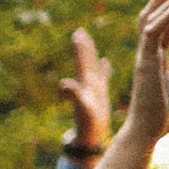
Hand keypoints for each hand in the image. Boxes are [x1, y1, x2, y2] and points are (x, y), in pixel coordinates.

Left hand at [64, 26, 112, 157]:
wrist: (90, 136)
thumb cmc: (87, 124)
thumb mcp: (82, 108)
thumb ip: (73, 95)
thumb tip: (63, 84)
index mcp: (85, 84)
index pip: (82, 62)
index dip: (81, 48)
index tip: (77, 33)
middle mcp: (88, 84)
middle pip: (85, 61)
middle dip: (83, 47)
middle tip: (78, 32)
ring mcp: (93, 89)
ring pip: (92, 67)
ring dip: (90, 54)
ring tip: (86, 40)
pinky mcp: (99, 96)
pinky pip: (102, 78)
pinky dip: (104, 69)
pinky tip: (105, 61)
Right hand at [102, 0, 168, 168]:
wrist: (149, 133)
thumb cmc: (163, 117)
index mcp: (155, 60)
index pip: (165, 28)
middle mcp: (148, 54)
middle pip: (153, 18)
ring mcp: (145, 57)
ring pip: (151, 20)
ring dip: (166, 0)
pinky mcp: (145, 62)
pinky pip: (152, 33)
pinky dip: (165, 17)